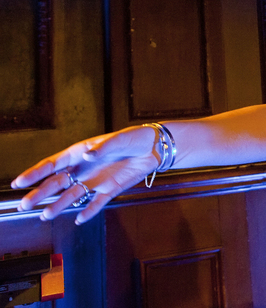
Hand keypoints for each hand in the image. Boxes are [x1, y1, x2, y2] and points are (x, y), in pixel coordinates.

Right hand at [11, 125, 159, 223]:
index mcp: (80, 153)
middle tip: (25, 205)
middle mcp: (83, 169)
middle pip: (56, 183)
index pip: (52, 164)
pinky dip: (88, 211)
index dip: (34, 173)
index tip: (18, 183)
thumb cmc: (132, 139)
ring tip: (46, 215)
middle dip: (39, 194)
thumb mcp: (118, 139)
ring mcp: (95, 181)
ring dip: (59, 205)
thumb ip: (102, 147)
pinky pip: (96, 203)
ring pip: (72, 195)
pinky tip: (79, 219)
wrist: (153, 148)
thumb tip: (87, 155)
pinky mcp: (109, 190)